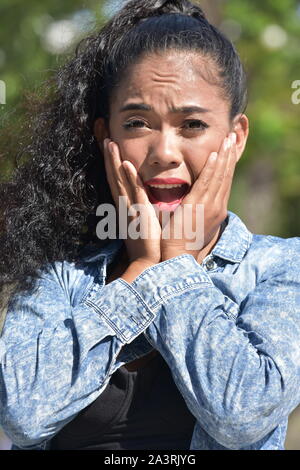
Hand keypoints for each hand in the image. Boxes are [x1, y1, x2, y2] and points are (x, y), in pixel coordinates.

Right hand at [103, 139, 160, 264]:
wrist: (147, 264)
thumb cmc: (148, 244)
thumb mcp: (143, 221)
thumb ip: (142, 207)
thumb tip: (144, 197)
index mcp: (126, 205)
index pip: (116, 177)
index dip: (111, 159)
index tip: (108, 141)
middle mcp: (124, 204)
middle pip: (113, 174)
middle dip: (107, 153)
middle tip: (102, 132)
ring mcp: (130, 208)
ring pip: (119, 180)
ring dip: (113, 161)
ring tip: (109, 141)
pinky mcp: (139, 214)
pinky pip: (134, 193)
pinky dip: (128, 179)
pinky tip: (125, 164)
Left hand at [161, 132, 236, 262]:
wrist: (177, 258)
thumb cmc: (181, 243)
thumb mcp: (193, 223)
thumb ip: (195, 210)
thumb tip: (191, 201)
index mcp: (215, 210)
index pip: (223, 182)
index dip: (227, 165)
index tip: (228, 150)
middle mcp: (216, 207)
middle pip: (225, 176)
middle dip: (229, 156)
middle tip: (233, 137)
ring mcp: (208, 207)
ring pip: (219, 177)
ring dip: (224, 157)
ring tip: (228, 139)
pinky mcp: (197, 208)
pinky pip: (206, 184)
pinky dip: (212, 169)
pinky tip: (215, 156)